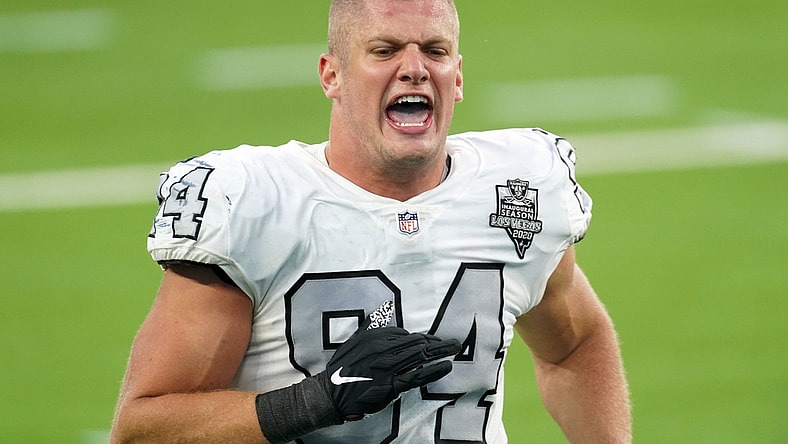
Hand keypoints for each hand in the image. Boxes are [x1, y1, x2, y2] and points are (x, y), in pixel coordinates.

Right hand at [319, 314, 460, 420]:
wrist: (330, 394)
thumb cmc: (341, 369)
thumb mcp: (352, 341)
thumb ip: (368, 326)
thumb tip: (381, 310)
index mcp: (373, 337)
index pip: (403, 332)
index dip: (418, 336)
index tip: (429, 339)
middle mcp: (381, 349)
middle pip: (415, 341)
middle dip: (434, 341)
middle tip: (448, 342)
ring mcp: (387, 367)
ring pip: (419, 355)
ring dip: (440, 350)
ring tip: (453, 347)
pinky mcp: (392, 385)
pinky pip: (417, 375)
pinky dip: (434, 370)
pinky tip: (446, 365)